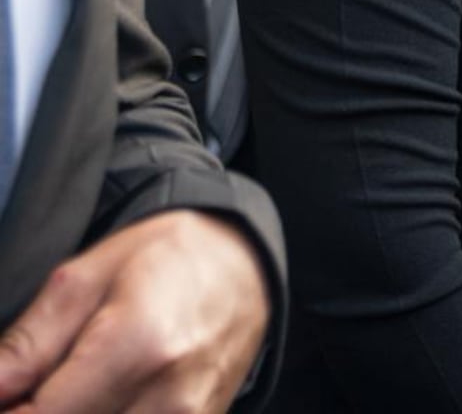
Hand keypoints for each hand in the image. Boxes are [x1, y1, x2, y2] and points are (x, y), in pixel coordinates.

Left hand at [0, 210, 270, 412]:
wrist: (244, 265)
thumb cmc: (166, 257)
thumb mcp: (86, 276)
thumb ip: (29, 343)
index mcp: (136, 344)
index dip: (11, 410)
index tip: (8, 393)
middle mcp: (168, 397)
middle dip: (38, 413)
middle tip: (32, 390)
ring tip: (66, 390)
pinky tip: (97, 399)